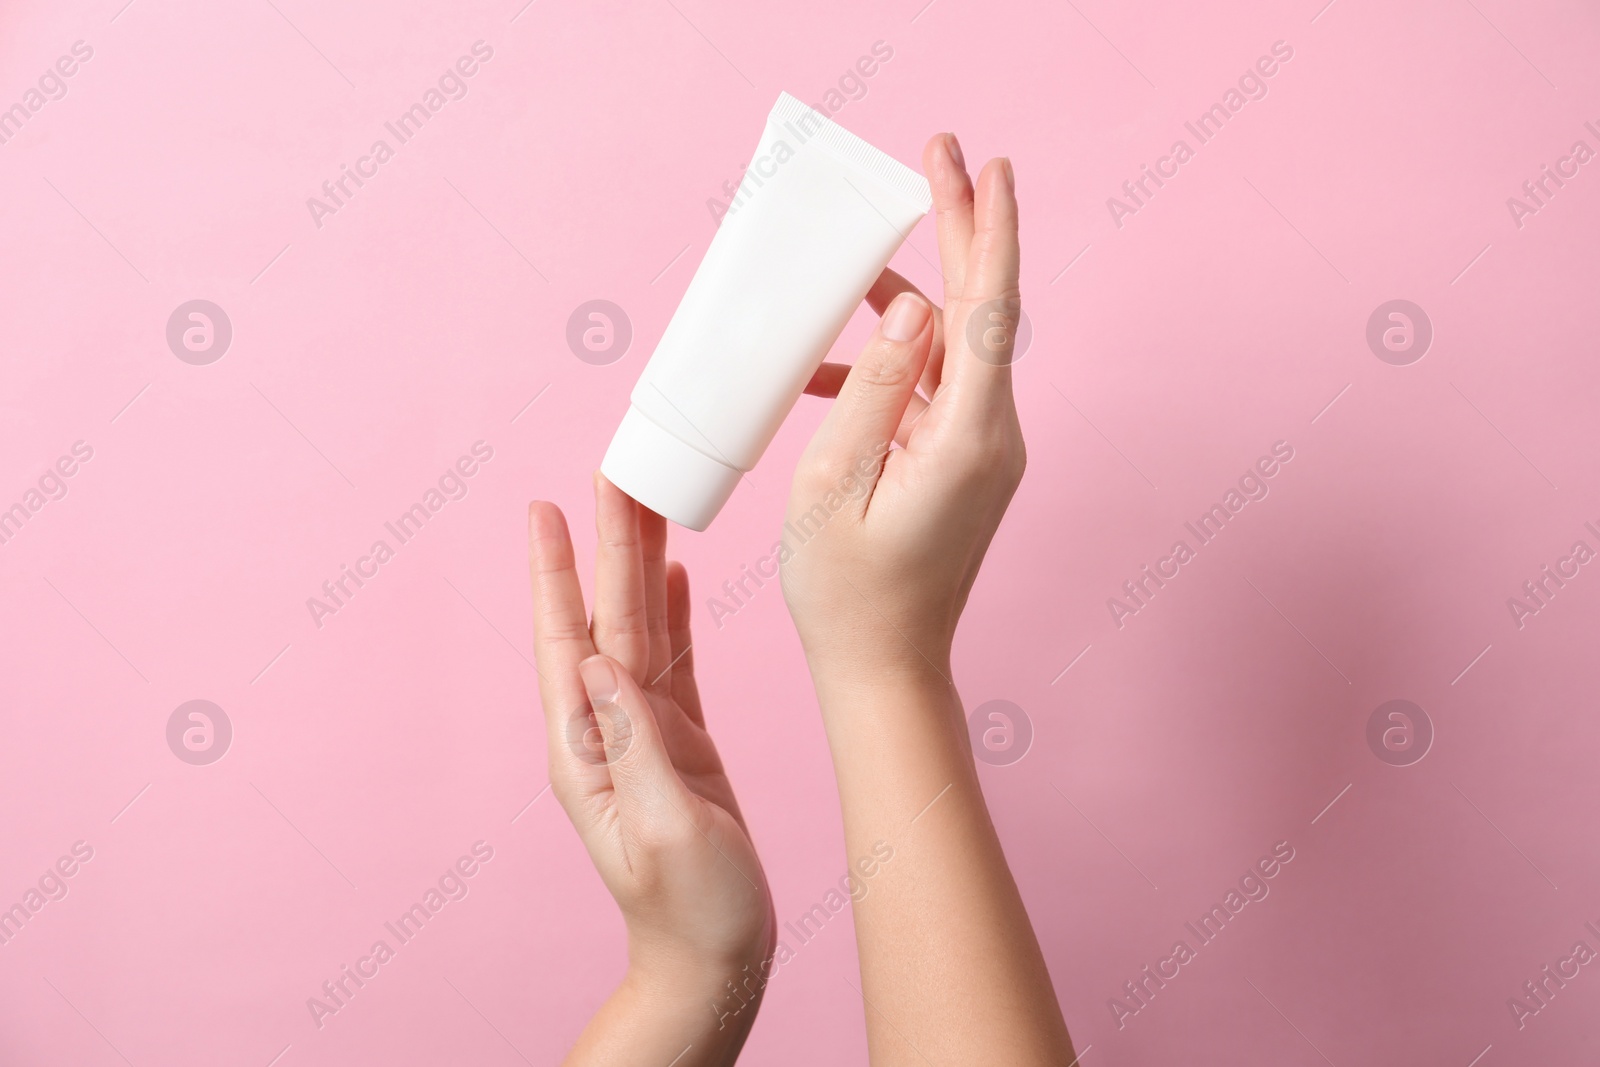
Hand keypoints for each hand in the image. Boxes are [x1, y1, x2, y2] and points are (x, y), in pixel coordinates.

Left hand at [529, 475, 773, 1063]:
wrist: (714, 956)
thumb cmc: (692, 909)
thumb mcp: (662, 829)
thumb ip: (634, 744)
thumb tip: (601, 661)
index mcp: (588, 749)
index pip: (567, 641)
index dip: (557, 573)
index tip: (546, 508)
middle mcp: (607, 729)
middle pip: (606, 617)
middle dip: (607, 544)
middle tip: (613, 470)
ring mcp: (642, 731)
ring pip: (641, 628)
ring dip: (641, 564)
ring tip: (645, 500)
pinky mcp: (679, 739)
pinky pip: (673, 660)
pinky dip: (674, 612)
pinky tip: (675, 572)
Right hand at [784, 135, 1023, 685]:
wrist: (884, 669)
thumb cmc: (847, 594)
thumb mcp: (832, 486)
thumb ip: (873, 392)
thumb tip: (912, 312)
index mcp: (968, 439)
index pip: (990, 309)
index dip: (987, 228)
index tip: (984, 163)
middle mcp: (993, 436)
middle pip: (982, 309)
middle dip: (959, 228)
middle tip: (937, 153)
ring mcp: (982, 449)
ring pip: (952, 346)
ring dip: (904, 305)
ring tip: (848, 270)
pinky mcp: (963, 462)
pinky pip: (930, 390)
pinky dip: (887, 368)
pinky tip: (826, 372)